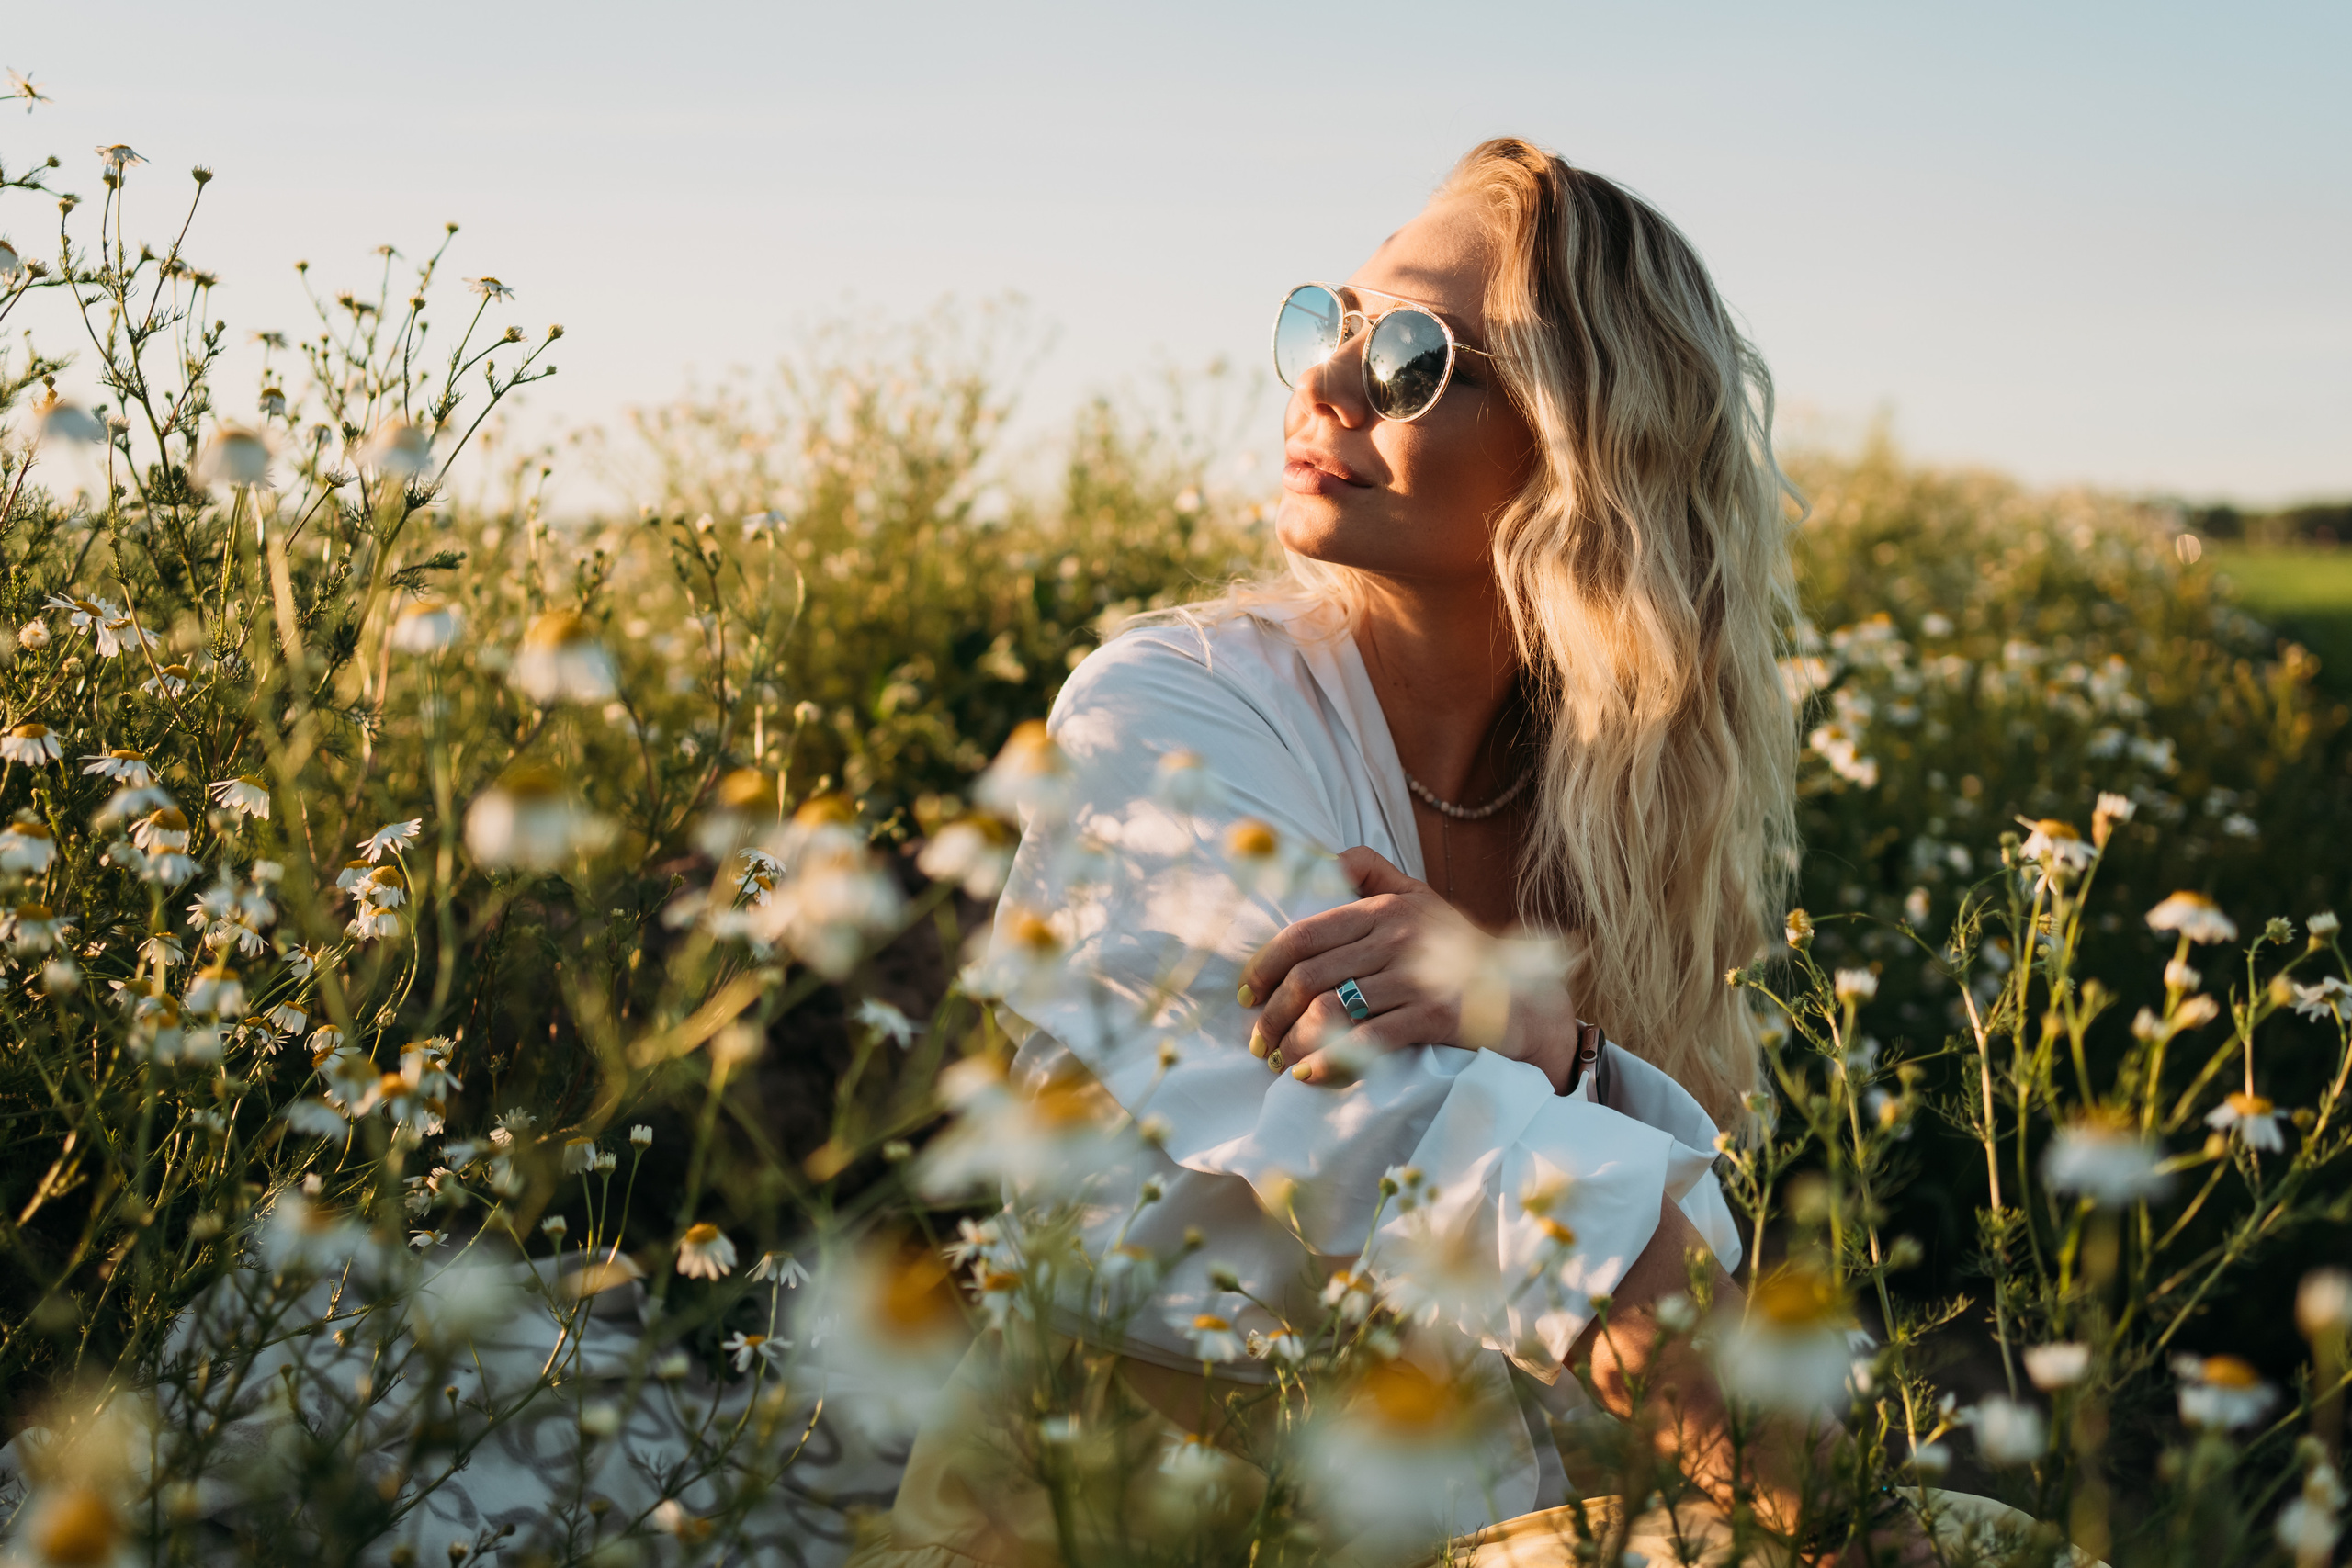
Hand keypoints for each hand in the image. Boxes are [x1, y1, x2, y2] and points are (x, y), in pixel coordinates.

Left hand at [1235, 847, 1581, 1090]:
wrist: (1531, 1004)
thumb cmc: (1468, 956)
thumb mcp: (1426, 903)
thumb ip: (1378, 876)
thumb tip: (1331, 858)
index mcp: (1388, 907)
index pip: (1305, 934)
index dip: (1264, 965)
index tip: (1247, 995)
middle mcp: (1400, 936)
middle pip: (1310, 977)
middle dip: (1273, 1016)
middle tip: (1258, 1043)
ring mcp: (1419, 976)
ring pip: (1330, 1010)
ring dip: (1294, 1043)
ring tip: (1280, 1063)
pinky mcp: (1437, 1016)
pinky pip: (1367, 1040)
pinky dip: (1330, 1061)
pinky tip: (1312, 1076)